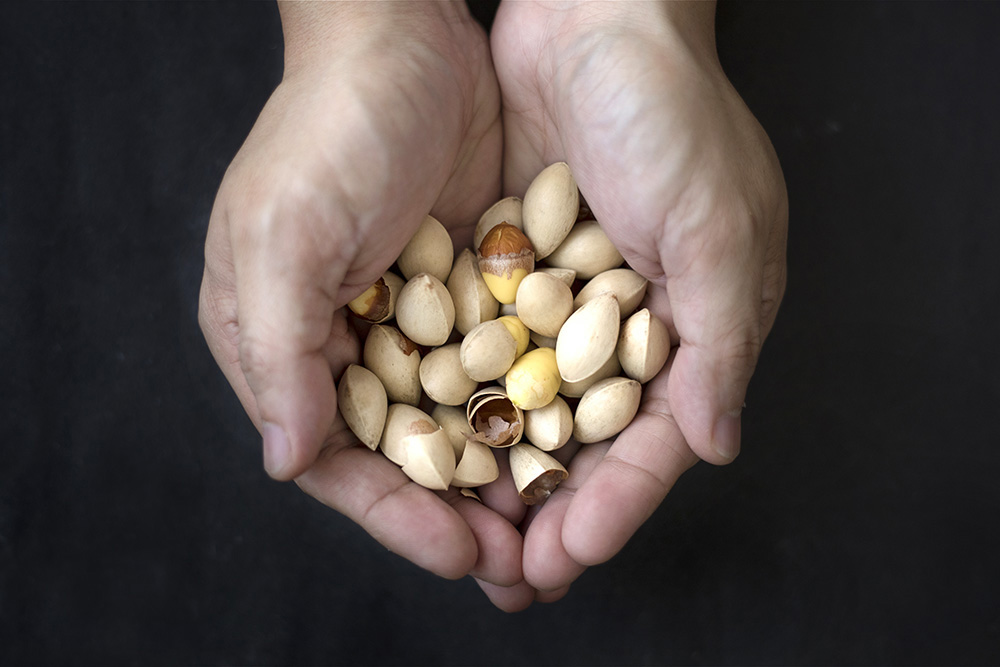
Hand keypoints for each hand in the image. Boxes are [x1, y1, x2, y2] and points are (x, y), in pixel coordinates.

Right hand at [198, 2, 524, 587]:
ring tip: (554, 524)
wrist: (403, 37)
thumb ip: (280, 350)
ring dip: (504, 474)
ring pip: (462, 420)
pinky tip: (572, 444)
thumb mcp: (282, 234)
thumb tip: (287, 462)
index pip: (337, 455)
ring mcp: (414, 316)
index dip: (396, 513)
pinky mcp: (471, 287)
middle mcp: (346, 339)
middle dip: (459, 512)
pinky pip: (503, 365)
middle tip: (519, 566)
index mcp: (282, 339)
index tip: (458, 553)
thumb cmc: (327, 127)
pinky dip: (532, 408)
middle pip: (406, 452)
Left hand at [490, 0, 787, 598]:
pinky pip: (483, 347)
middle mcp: (623, 321)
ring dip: (499, 471)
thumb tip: (717, 444)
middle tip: (510, 576)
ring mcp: (560, 297)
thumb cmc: (670, 113)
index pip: (653, 439)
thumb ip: (720, 342)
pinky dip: (464, 397)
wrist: (592, 17)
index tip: (565, 554)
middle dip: (549, 508)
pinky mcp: (507, 265)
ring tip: (465, 535)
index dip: (613, 503)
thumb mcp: (718, 228)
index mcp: (691, 322)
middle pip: (584, 439)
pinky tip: (432, 443)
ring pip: (528, 406)